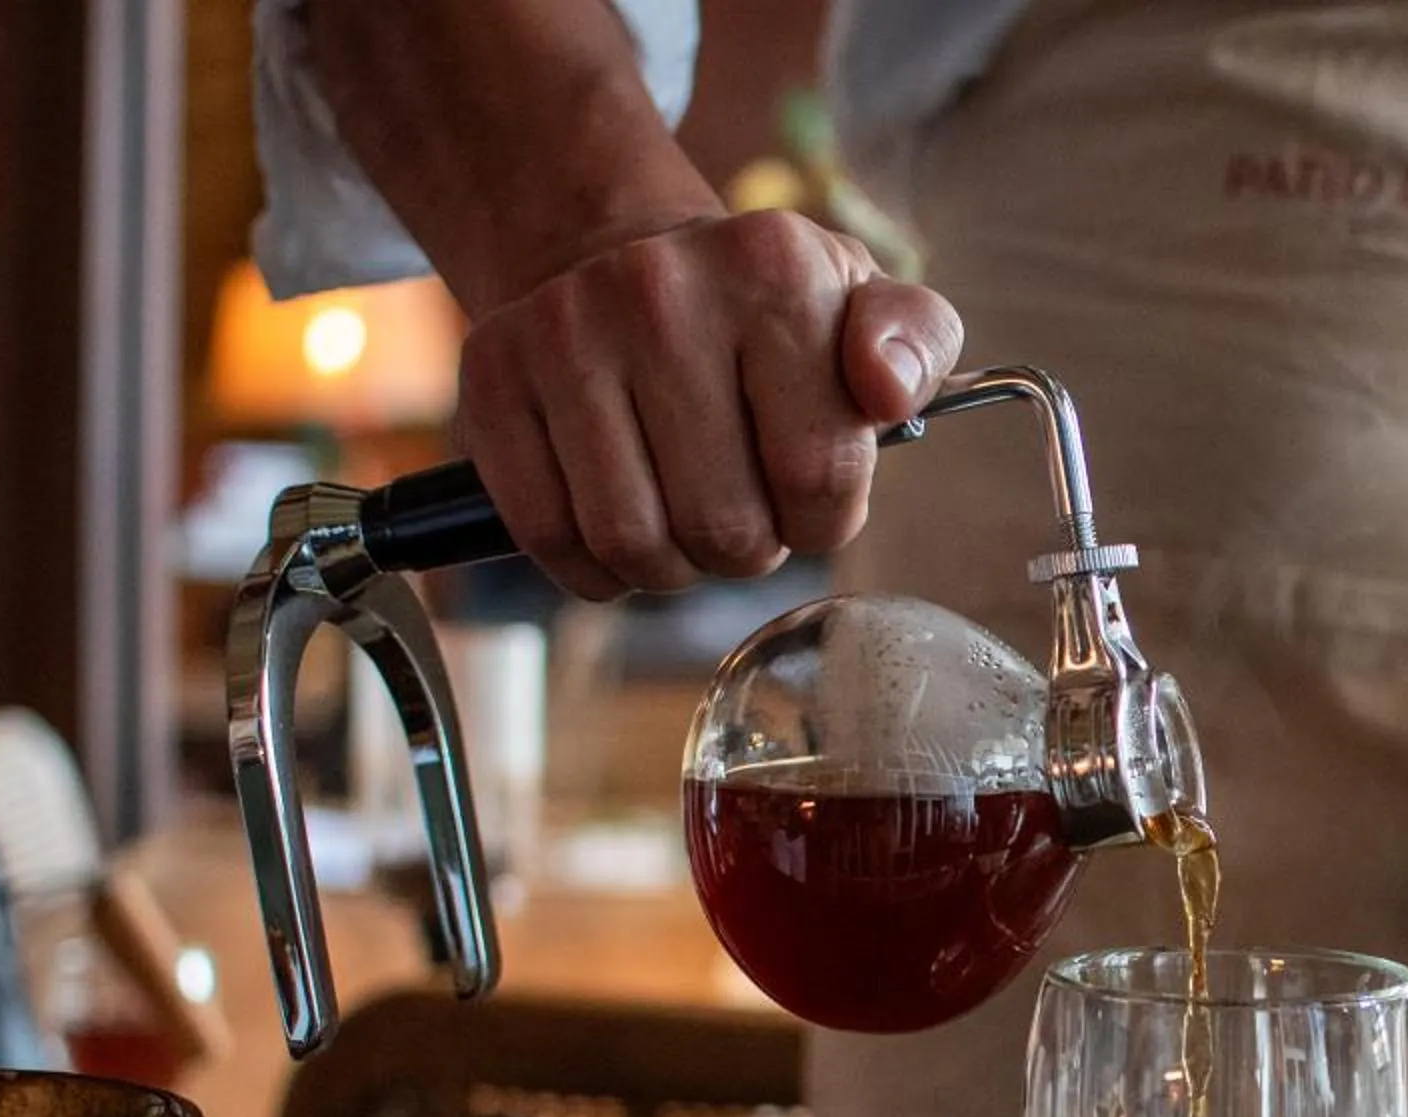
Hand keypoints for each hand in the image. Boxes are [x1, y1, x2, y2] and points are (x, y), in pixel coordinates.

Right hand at [453, 209, 963, 599]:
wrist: (621, 258)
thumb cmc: (762, 313)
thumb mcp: (860, 304)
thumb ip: (915, 345)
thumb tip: (887, 390)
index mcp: (773, 269)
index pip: (819, 477)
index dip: (824, 519)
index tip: (811, 493)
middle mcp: (659, 289)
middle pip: (725, 527)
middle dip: (750, 546)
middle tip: (745, 503)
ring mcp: (563, 333)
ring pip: (634, 544)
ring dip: (675, 565)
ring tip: (686, 513)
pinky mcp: (492, 382)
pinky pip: (552, 540)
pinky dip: (597, 567)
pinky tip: (623, 515)